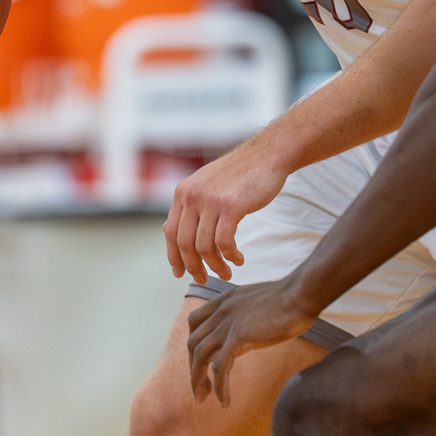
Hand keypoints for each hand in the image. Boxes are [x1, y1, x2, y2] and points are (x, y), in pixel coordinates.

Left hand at [163, 141, 287, 283]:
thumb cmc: (239, 175)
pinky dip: (230, 255)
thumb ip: (189, 207)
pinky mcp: (231, 206)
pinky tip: (238, 259)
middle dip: (194, 267)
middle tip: (204, 280)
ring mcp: (211, 200)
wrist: (266, 155)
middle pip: (185, 244)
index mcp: (183, 192)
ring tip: (226, 273)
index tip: (181, 273)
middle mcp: (192, 196)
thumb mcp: (206, 186)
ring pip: (205, 246)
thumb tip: (169, 232)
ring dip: (215, 265)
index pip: (171, 233)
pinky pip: (224, 241)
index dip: (175, 257)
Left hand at [186, 279, 317, 404]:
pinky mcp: (239, 338)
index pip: (195, 323)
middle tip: (199, 389)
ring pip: (200, 357)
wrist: (301, 294)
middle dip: (193, 368)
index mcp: (224, 301)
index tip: (201, 363)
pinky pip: (220, 368)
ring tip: (203, 399)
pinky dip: (220, 387)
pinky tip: (224, 402)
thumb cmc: (290, 299)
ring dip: (198, 381)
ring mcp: (227, 324)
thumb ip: (247, 316)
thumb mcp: (259, 304)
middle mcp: (220, 311)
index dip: (194, 345)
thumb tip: (249, 332)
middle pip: (193, 343)